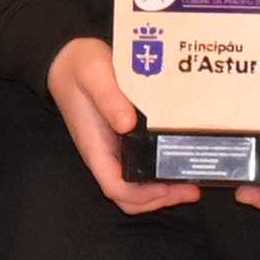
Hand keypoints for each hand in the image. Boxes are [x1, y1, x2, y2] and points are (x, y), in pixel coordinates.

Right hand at [40, 34, 196, 215]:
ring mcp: (113, 150)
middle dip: (159, 199)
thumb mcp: (94, 74)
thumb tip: (128, 124)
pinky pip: (140, 169)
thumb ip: (108, 97)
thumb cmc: (79, 66)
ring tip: (191, 183)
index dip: (143, 195)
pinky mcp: (122, 141)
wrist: (68, 60)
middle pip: (129, 197)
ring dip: (162, 192)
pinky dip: (160, 174)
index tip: (169, 186)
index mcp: (95, 146)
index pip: (115, 186)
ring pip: (135, 187)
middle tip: (191, 189)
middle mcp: (104, 155)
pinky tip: (179, 162)